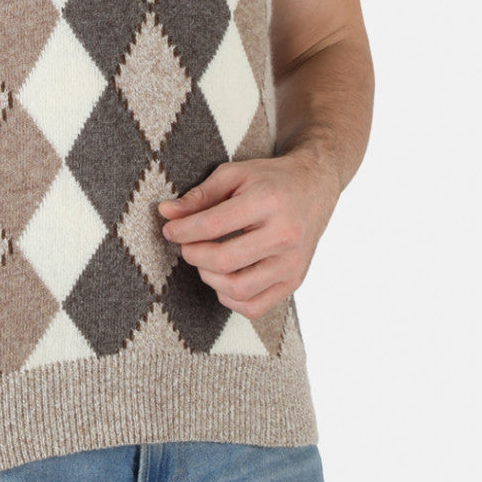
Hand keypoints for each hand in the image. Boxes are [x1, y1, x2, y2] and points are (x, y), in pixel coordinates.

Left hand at [157, 153, 339, 319]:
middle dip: (193, 254)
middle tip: (185, 244)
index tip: (169, 229)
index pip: (214, 225)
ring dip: (209, 278)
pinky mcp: (295, 281)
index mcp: (268, 202)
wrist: (315, 186)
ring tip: (204, 259)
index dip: (183, 230)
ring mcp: (292, 263)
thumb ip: (200, 195)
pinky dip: (230, 299)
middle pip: (225, 261)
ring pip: (239, 289)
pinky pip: (255, 307)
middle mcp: (285, 235)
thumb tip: (166, 212)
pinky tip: (223, 278)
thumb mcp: (234, 174)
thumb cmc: (271, 179)